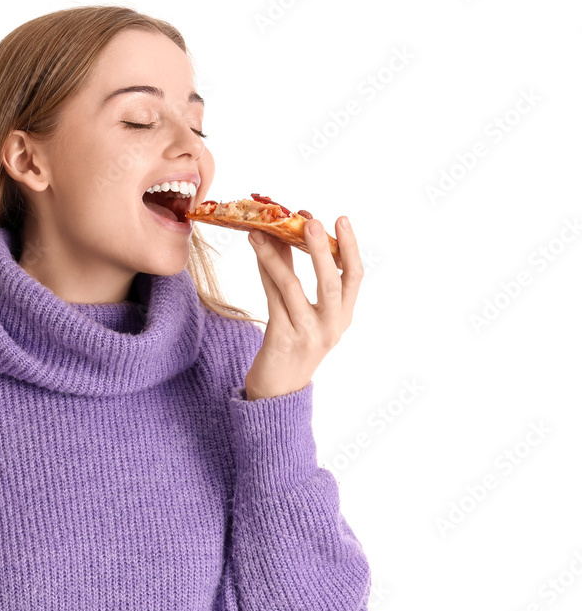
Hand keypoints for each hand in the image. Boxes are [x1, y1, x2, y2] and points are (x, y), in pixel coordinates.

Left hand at [243, 214, 361, 399]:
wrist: (278, 390)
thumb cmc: (292, 346)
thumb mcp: (304, 314)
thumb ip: (298, 278)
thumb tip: (286, 236)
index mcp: (343, 317)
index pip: (354, 277)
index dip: (350, 247)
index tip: (341, 219)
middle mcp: (331, 326)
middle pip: (330, 282)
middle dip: (320, 249)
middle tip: (310, 222)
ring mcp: (308, 334)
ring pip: (293, 287)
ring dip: (277, 255)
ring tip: (262, 232)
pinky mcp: (283, 339)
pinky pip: (272, 297)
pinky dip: (264, 271)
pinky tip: (257, 253)